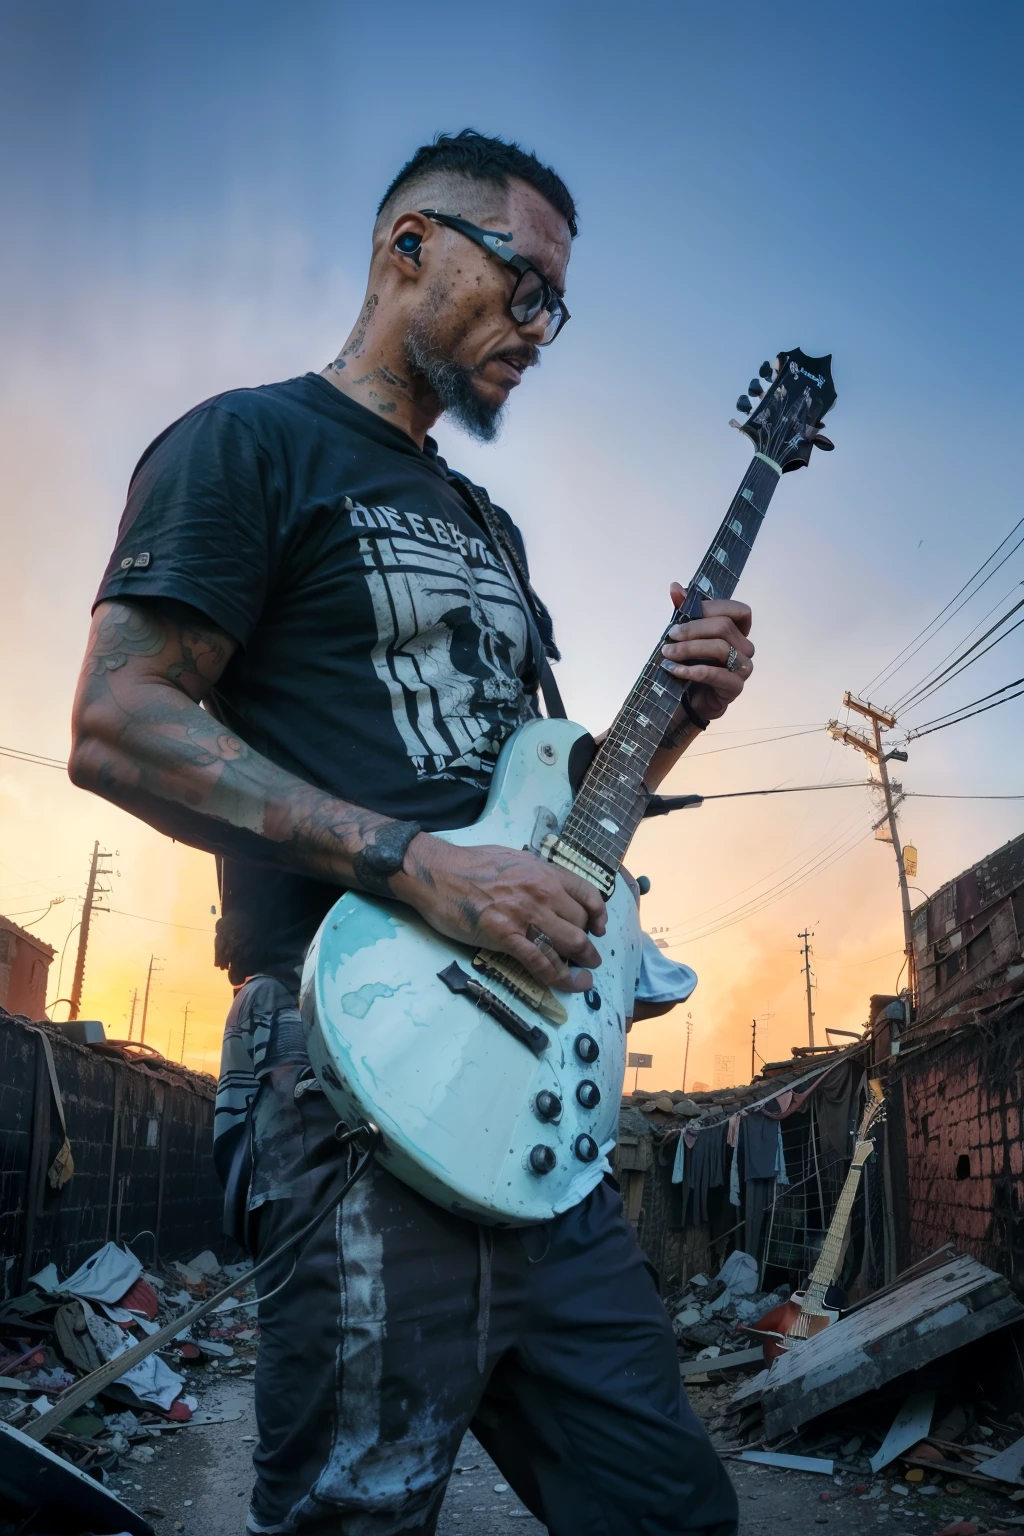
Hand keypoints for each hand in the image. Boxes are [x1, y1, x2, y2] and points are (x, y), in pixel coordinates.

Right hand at [393, 836, 606, 992]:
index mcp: (544, 872)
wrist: (437, 873)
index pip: (588, 894)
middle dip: (588, 945)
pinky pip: (541, 962)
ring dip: (581, 964)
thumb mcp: (514, 859)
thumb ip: (535, 874)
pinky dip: (559, 977)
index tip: (599, 928)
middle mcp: (542, 892)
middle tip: (588, 958)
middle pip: (580, 924)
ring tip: (584, 976)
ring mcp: (526, 915)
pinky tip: (566, 984)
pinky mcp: (507, 936)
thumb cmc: (470, 864)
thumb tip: (549, 889)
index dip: (599, 915)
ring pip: (569, 944)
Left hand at [659, 581, 753, 719]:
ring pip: (721, 648)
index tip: (682, 611)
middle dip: (693, 629)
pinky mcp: (735, 687)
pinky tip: (674, 670)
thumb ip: (685, 611)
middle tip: (669, 635)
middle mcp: (745, 648)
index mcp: (738, 632)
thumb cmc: (693, 664)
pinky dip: (692, 670)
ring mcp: (743, 668)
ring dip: (689, 648)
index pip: (739, 611)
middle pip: (724, 627)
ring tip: (667, 653)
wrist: (691, 701)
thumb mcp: (686, 635)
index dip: (712, 607)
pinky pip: (715, 674)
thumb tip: (675, 587)